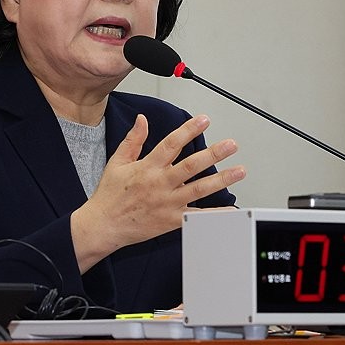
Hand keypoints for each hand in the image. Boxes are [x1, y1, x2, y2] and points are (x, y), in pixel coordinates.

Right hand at [71, 114, 244, 271]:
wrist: (104, 225)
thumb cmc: (110, 195)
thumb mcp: (117, 162)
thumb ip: (133, 140)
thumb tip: (143, 119)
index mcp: (148, 167)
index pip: (172, 144)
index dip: (189, 130)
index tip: (204, 120)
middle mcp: (160, 184)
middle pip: (191, 166)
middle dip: (214, 154)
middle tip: (231, 145)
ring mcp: (168, 203)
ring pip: (199, 189)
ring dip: (221, 179)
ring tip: (239, 170)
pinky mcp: (171, 221)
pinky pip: (197, 216)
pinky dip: (215, 213)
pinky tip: (230, 208)